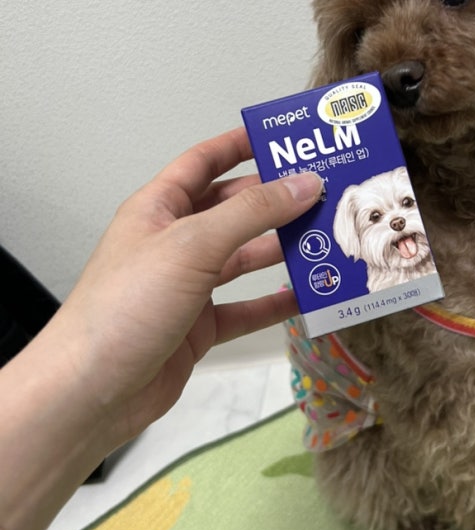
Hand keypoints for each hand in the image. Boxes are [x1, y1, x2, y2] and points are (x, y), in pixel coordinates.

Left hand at [54, 127, 322, 447]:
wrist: (91, 391)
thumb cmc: (128, 305)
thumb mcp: (192, 246)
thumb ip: (252, 213)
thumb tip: (306, 183)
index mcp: (159, 209)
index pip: (203, 163)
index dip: (240, 146)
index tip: (285, 138)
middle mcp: (174, 242)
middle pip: (232, 211)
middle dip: (275, 201)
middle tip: (326, 192)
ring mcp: (187, 286)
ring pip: (243, 258)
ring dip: (281, 250)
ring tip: (327, 239)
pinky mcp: (199, 327)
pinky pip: (246, 307)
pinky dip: (276, 302)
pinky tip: (309, 295)